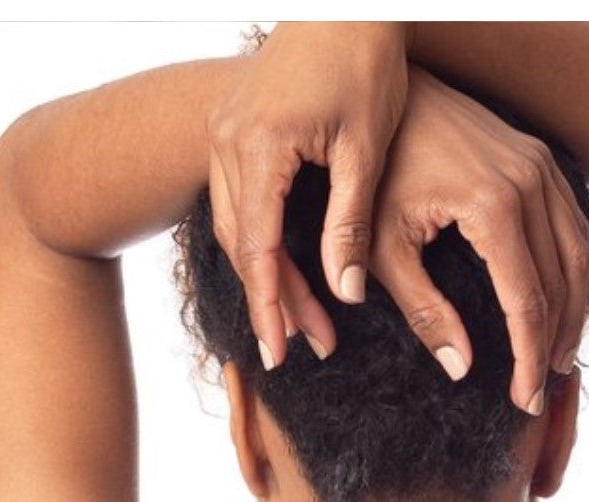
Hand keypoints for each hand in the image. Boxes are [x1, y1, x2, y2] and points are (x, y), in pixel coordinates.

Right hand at [206, 23, 410, 369]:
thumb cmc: (364, 59)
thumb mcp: (365, 148)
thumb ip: (350, 223)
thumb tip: (345, 294)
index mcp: (260, 145)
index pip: (258, 248)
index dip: (270, 306)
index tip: (279, 354)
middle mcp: (227, 139)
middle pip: (242, 244)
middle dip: (274, 299)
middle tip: (306, 347)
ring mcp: (223, 130)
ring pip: (235, 226)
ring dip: (268, 274)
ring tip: (307, 321)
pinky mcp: (233, 126)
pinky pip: (238, 200)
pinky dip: (261, 240)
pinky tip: (289, 269)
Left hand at [370, 68, 588, 413]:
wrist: (390, 92)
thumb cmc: (378, 171)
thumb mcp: (386, 248)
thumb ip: (423, 311)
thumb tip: (461, 369)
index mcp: (494, 207)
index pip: (527, 302)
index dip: (527, 359)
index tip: (524, 401)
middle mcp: (530, 182)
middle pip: (562, 283)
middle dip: (554, 343)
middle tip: (540, 391)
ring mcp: (541, 165)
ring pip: (578, 255)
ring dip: (573, 311)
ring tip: (556, 358)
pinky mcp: (540, 157)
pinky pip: (573, 224)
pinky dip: (573, 271)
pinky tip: (559, 304)